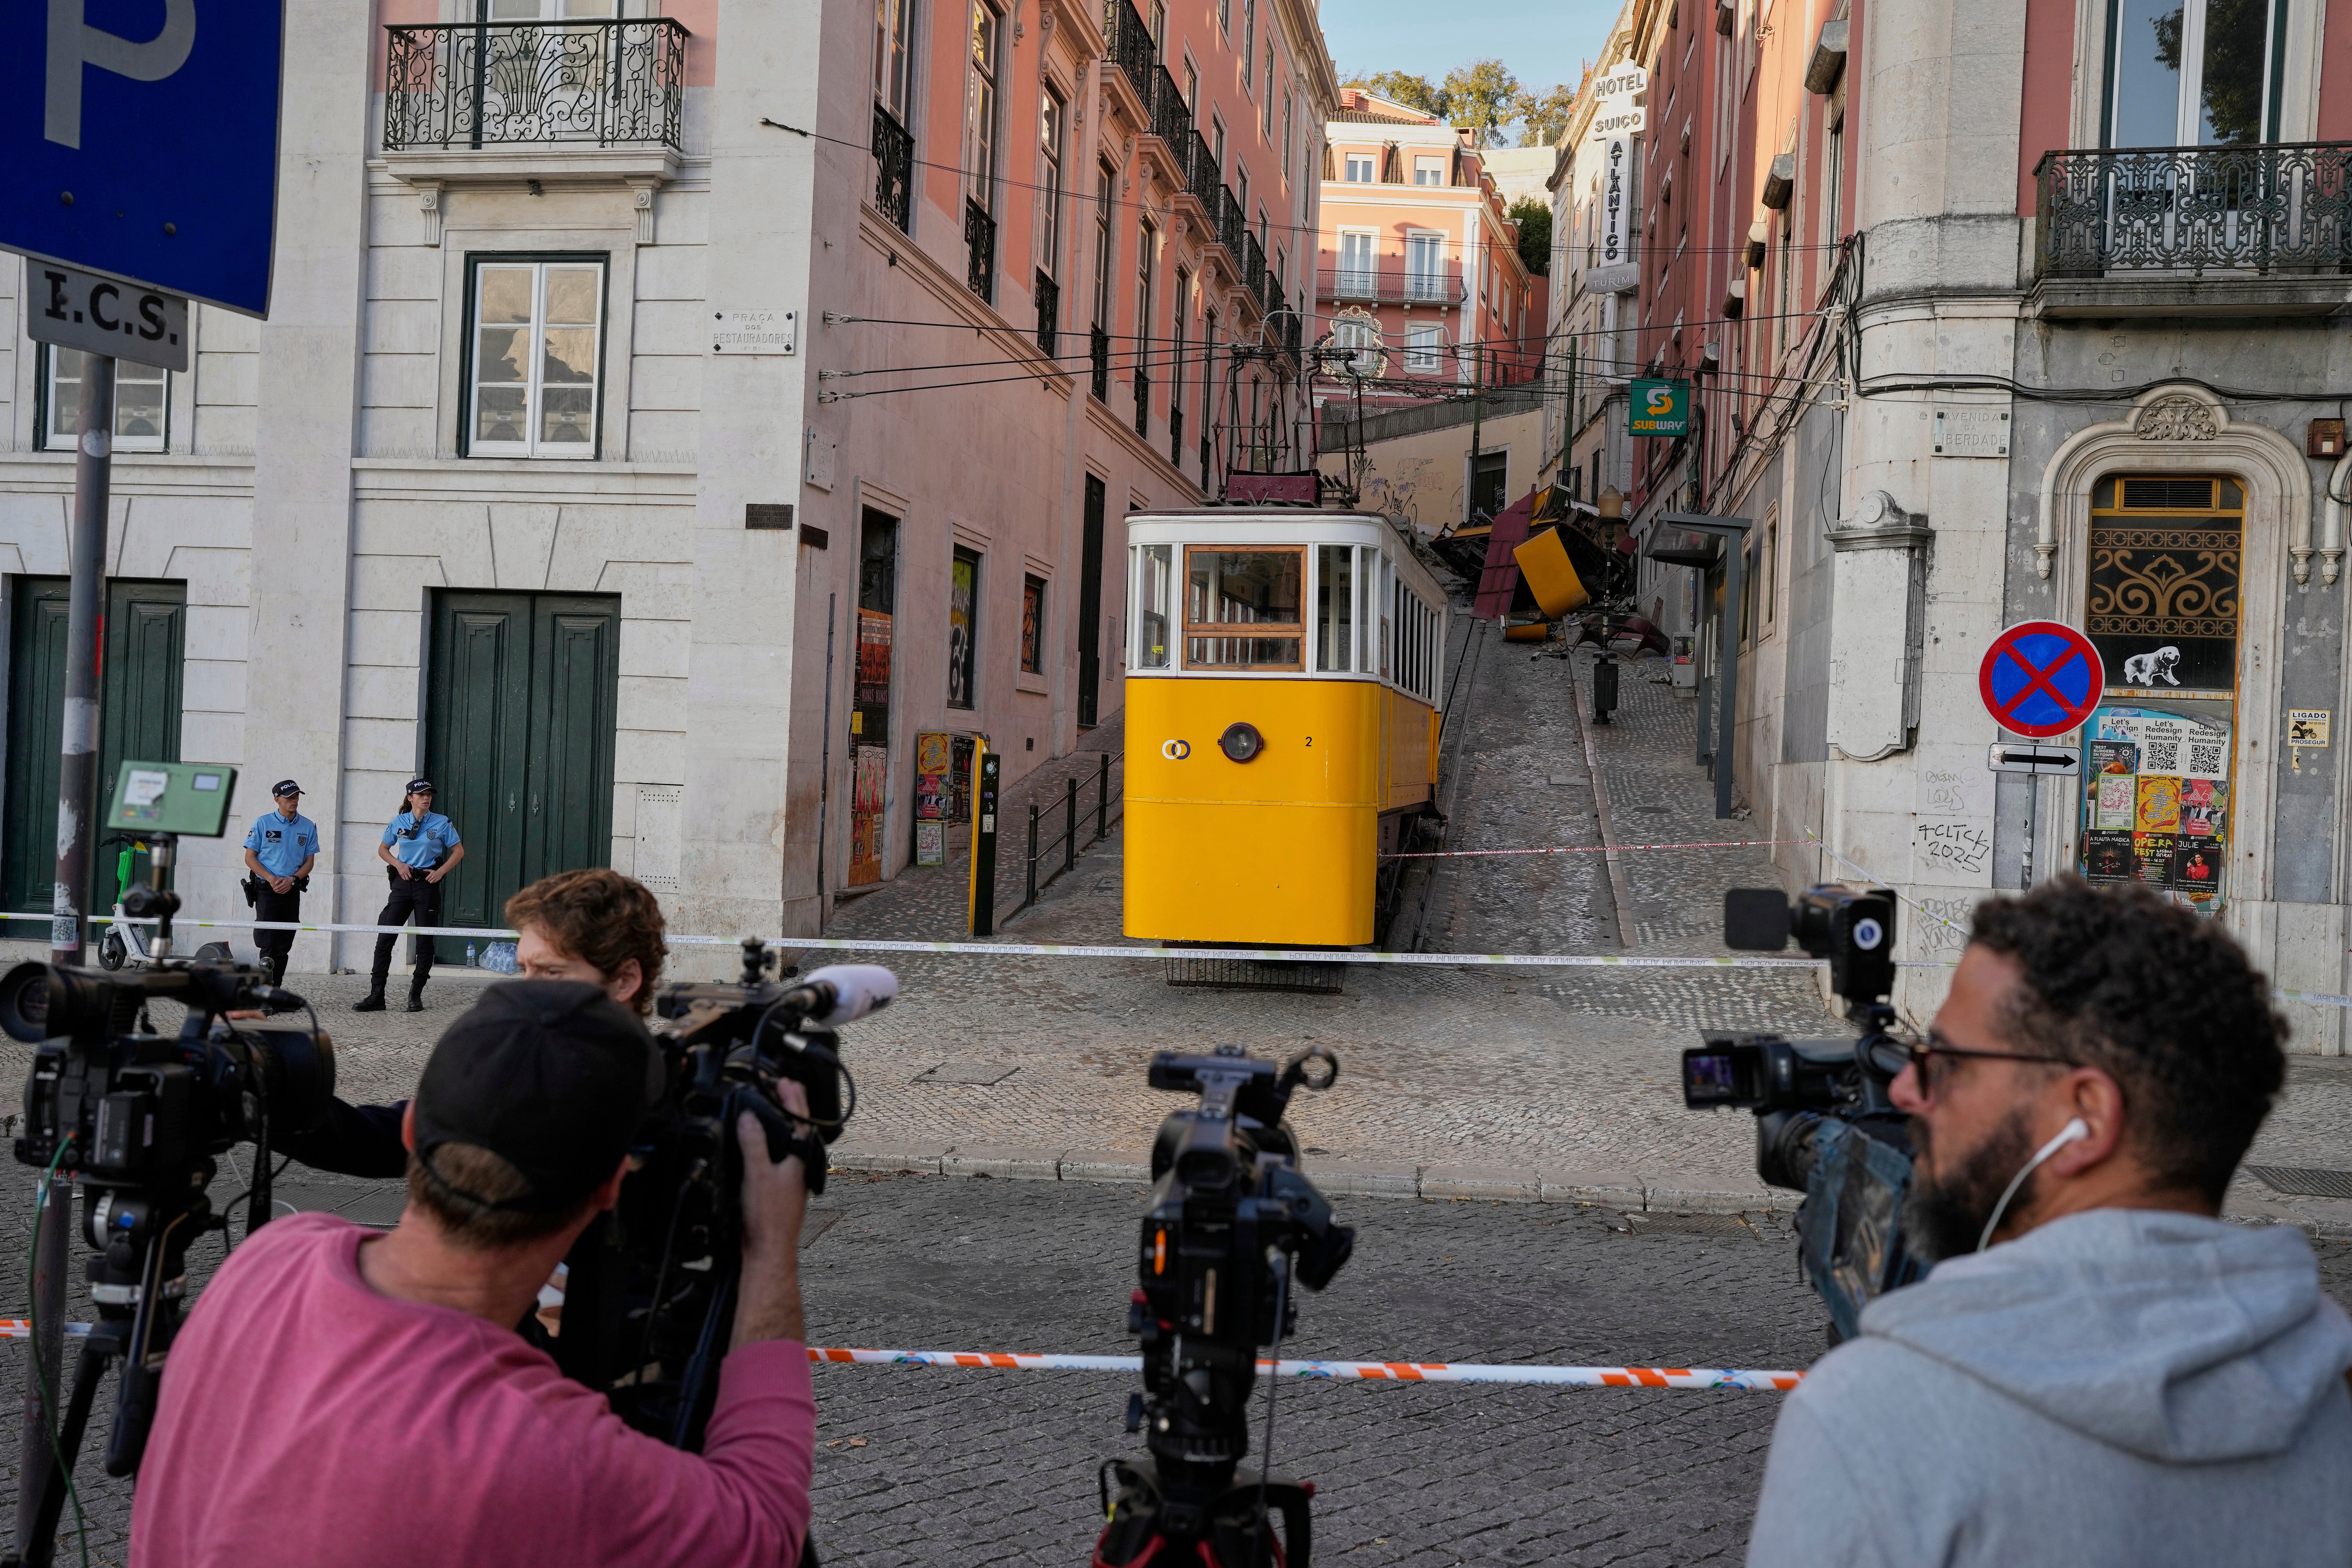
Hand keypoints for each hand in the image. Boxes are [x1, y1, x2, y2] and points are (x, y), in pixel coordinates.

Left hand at [271, 876, 292, 894]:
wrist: (292, 880)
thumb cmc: (286, 879)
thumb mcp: (282, 878)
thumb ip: (278, 880)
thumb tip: (275, 883)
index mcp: (283, 884)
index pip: (278, 887)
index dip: (275, 888)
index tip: (273, 889)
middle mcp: (285, 886)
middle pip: (279, 890)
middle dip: (276, 890)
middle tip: (274, 890)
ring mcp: (286, 888)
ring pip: (281, 891)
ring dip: (278, 892)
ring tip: (276, 891)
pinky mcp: (288, 889)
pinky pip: (284, 892)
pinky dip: (281, 893)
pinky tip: (280, 892)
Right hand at [395, 863, 413, 879]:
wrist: (398, 864)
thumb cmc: (403, 865)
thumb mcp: (408, 865)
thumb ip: (411, 867)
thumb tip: (413, 868)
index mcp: (407, 871)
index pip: (410, 876)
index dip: (411, 877)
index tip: (411, 877)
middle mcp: (405, 873)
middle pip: (407, 878)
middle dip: (409, 879)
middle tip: (409, 878)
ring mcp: (402, 874)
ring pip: (404, 879)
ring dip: (406, 879)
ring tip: (407, 878)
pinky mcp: (400, 874)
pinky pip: (402, 878)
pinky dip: (403, 878)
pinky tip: (404, 877)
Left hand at [425, 867, 443, 883]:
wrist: (440, 872)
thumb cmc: (435, 872)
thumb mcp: (431, 870)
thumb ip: (426, 870)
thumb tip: (423, 870)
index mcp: (431, 874)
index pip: (426, 878)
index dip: (426, 879)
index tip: (427, 878)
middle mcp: (433, 876)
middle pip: (428, 880)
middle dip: (428, 880)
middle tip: (429, 879)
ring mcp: (435, 878)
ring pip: (431, 882)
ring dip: (430, 881)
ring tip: (431, 880)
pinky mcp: (437, 880)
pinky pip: (433, 882)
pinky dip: (433, 881)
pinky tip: (433, 880)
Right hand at [731, 1081, 810, 1347]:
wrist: (768, 1251)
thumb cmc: (768, 1218)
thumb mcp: (758, 1173)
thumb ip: (754, 1143)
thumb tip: (750, 1117)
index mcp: (800, 1159)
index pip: (800, 1119)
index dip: (793, 1098)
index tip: (786, 1080)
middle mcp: (800, 1168)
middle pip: (797, 1130)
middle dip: (791, 1107)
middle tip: (783, 1089)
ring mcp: (792, 1180)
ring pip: (789, 1145)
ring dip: (782, 1125)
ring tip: (773, 1111)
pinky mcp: (780, 1191)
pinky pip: (779, 1158)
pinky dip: (772, 1145)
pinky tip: (763, 1148)